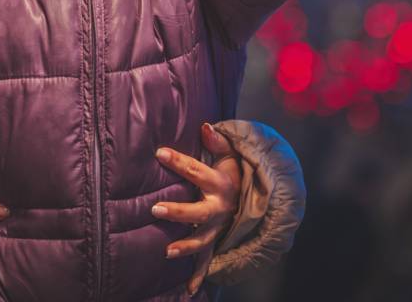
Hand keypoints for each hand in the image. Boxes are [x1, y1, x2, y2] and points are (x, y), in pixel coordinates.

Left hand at [152, 123, 240, 295]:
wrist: (256, 196)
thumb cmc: (234, 171)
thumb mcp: (230, 154)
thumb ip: (218, 141)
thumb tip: (204, 126)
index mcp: (221, 183)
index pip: (196, 170)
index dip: (178, 161)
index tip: (159, 152)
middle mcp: (220, 208)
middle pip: (198, 212)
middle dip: (178, 212)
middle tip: (156, 209)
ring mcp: (218, 227)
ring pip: (202, 240)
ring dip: (186, 246)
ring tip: (167, 251)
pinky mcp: (216, 240)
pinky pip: (207, 260)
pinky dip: (199, 275)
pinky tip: (188, 290)